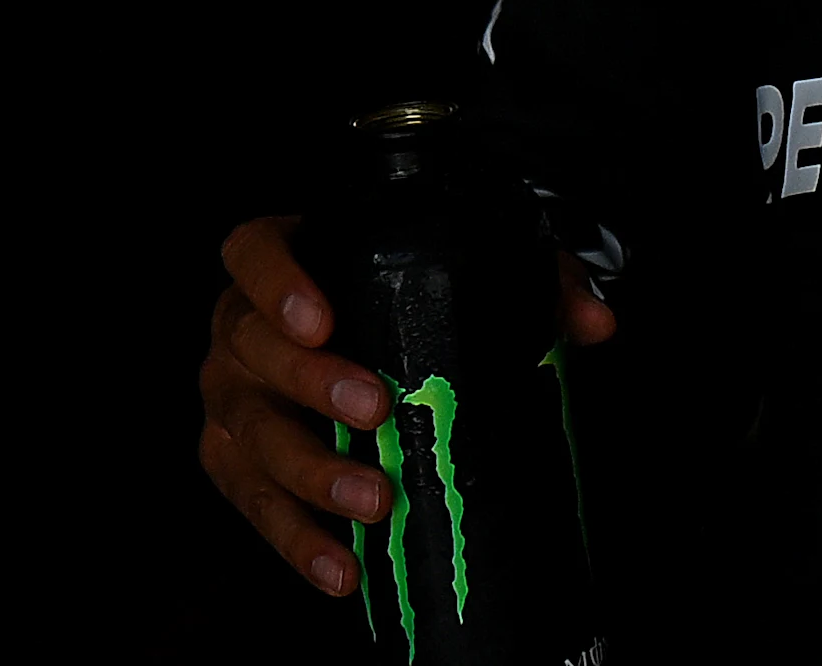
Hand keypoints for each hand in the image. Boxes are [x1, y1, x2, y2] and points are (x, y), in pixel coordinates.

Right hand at [197, 215, 616, 597]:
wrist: (353, 353)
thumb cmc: (403, 303)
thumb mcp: (470, 275)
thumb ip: (532, 285)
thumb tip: (593, 324)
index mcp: (281, 262)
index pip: (254, 252)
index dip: (277, 283)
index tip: (323, 320)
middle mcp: (238, 329)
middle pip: (250, 349)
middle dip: (311, 383)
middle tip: (376, 409)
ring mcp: (228, 398)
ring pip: (249, 435)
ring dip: (310, 474)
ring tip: (375, 502)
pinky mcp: (231, 462)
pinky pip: (252, 504)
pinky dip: (296, 541)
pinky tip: (342, 568)